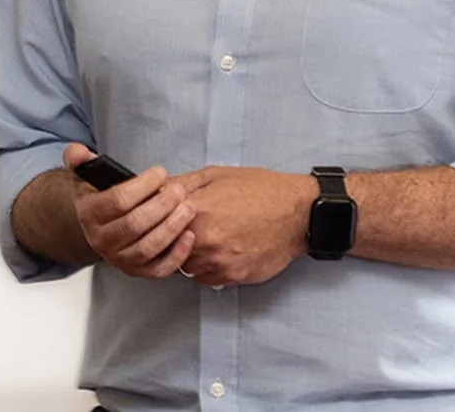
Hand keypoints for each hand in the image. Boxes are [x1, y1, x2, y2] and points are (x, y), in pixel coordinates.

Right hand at [64, 144, 194, 278]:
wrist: (97, 224)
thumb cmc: (99, 196)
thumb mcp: (85, 174)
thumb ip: (79, 159)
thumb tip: (77, 152)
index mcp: (89, 214)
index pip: (118, 201)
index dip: (143, 186)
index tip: (160, 173)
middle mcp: (101, 240)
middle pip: (135, 225)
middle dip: (162, 205)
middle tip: (179, 191)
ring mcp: (119, 258)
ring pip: (147, 248)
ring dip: (172, 228)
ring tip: (188, 208)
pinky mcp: (136, 271)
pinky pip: (158, 269)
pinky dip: (176, 255)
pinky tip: (189, 236)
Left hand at [171, 166, 318, 286]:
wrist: (297, 214)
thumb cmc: (262, 192)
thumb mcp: (217, 175)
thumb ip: (182, 184)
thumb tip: (157, 190)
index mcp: (196, 211)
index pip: (156, 224)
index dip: (157, 220)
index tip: (163, 217)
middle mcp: (204, 240)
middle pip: (168, 248)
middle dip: (172, 238)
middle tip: (187, 228)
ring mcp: (217, 262)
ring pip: (184, 266)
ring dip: (189, 255)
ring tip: (208, 238)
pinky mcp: (231, 277)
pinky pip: (204, 278)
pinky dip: (206, 267)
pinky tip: (220, 250)